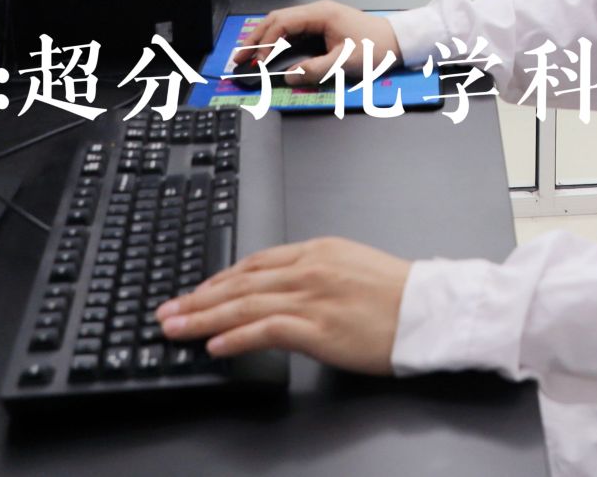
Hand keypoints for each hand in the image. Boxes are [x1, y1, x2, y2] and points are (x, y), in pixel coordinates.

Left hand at [157, 237, 410, 374]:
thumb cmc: (398, 294)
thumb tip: (283, 290)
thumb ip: (316, 273)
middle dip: (197, 299)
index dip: (218, 279)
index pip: (254, 263)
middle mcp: (309, 269)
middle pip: (239, 284)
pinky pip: (266, 331)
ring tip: (176, 329)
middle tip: (167, 312)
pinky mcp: (318, 329)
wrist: (430, 310)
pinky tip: (215, 346)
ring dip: (203, 318)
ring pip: (243, 306)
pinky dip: (236, 339)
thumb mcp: (352, 266)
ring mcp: (312, 298)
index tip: (195, 293)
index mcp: (317, 250)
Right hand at [236, 2, 399, 85]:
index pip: (282, 23)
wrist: (399, 42)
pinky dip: (278, 42)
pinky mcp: (323, 27)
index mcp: (321, 14)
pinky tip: (270, 53)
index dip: (266, 43)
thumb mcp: (346, 63)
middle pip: (277, 20)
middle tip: (239, 57)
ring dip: (265, 39)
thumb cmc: (378, 47)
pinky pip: (293, 31)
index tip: (258, 62)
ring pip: (283, 24)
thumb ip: (316, 69)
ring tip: (249, 56)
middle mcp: (318, 12)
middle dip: (256, 39)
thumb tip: (290, 76)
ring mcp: (319, 18)